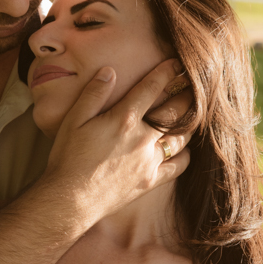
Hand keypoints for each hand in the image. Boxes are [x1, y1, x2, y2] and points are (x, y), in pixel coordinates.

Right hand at [43, 59, 191, 217]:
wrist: (69, 199)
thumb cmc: (67, 157)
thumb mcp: (73, 120)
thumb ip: (93, 93)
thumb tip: (110, 71)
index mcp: (124, 119)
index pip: (152, 88)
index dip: (167, 72)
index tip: (177, 64)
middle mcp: (142, 138)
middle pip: (174, 112)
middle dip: (187, 95)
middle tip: (195, 85)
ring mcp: (149, 161)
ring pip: (180, 138)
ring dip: (190, 122)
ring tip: (195, 112)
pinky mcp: (151, 181)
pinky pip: (178, 166)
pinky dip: (186, 154)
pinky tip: (186, 148)